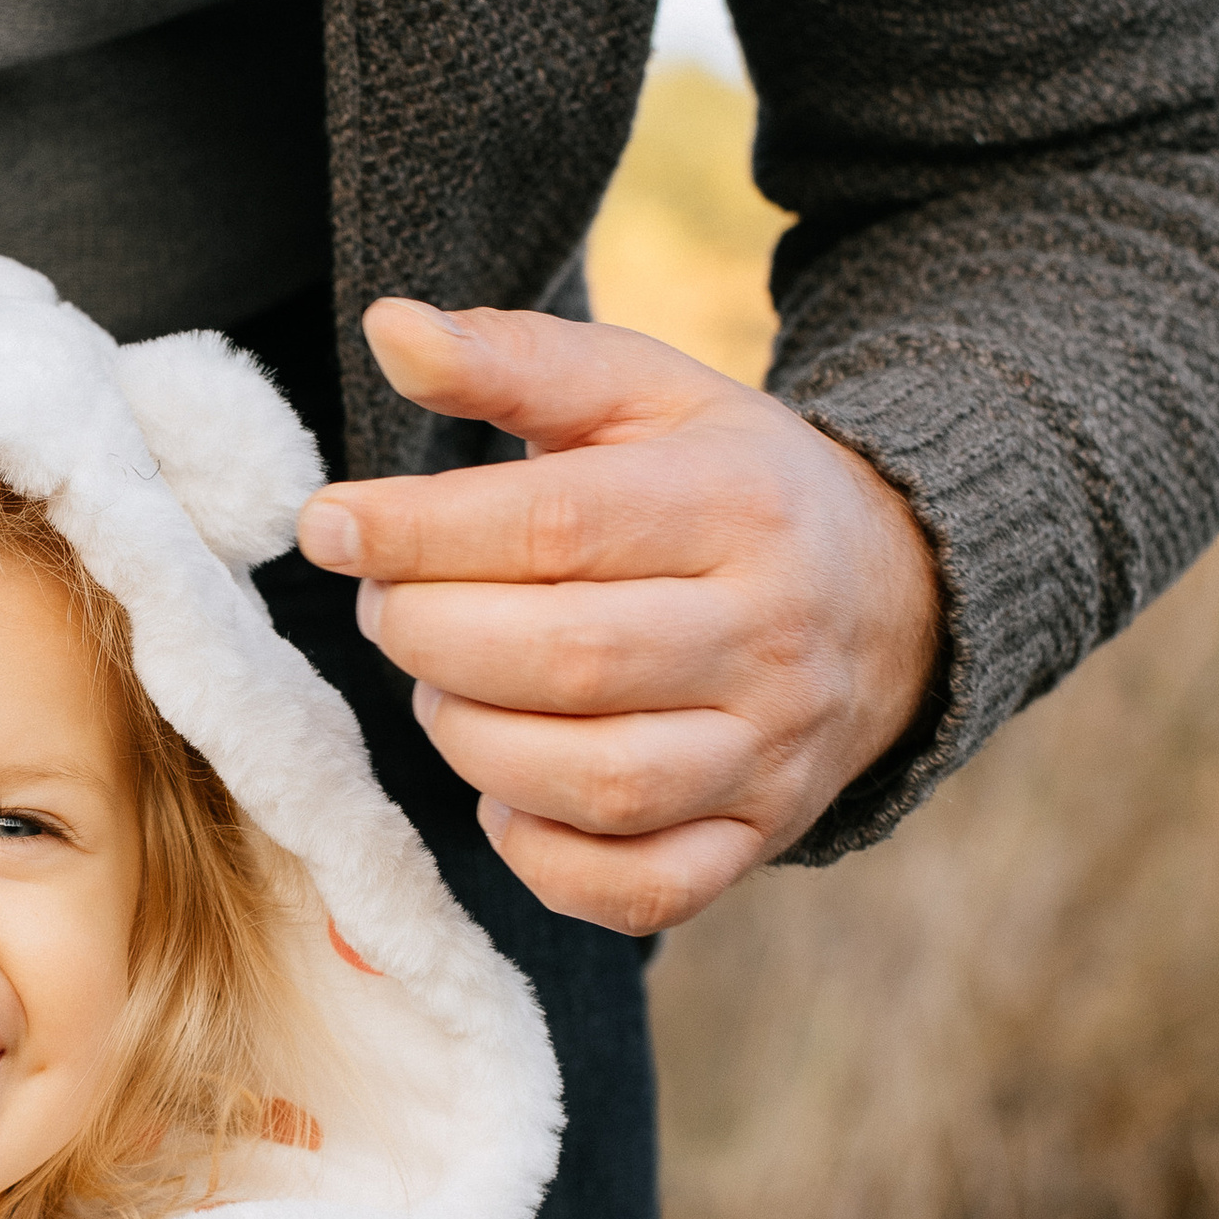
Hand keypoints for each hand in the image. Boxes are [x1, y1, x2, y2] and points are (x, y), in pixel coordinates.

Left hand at [298, 298, 944, 934]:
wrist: (889, 596)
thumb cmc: (723, 486)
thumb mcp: (642, 396)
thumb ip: (513, 359)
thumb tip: (390, 330)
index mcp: (741, 505)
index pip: (553, 527)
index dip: (415, 532)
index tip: (329, 525)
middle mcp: (772, 634)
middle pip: (564, 660)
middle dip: (430, 638)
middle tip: (386, 610)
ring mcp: (772, 751)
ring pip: (595, 781)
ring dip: (472, 743)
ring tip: (441, 685)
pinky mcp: (758, 838)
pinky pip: (641, 889)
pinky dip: (546, 857)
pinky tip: (506, 794)